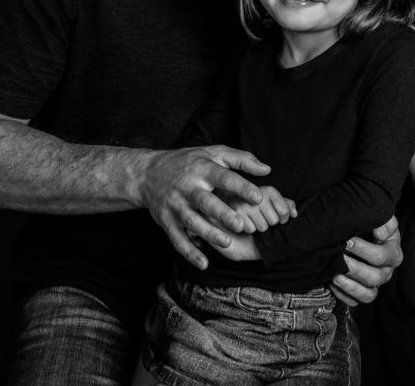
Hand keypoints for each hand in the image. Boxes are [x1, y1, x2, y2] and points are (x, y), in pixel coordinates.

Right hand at [138, 144, 269, 269]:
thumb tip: (266, 170)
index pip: (223, 177)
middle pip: (205, 201)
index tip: (258, 196)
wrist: (147, 173)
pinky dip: (189, 252)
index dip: (241, 186)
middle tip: (241, 224)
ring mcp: (175, 205)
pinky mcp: (166, 221)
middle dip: (222, 213)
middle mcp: (187, 187)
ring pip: (192, 221)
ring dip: (208, 233)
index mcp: (202, 169)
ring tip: (227, 243)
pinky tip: (204, 263)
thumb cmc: (188, 162)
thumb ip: (241, 159)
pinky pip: (177, 239)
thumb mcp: (213, 152)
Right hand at [226, 186, 296, 232]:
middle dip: (269, 224)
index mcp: (268, 191)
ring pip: (263, 226)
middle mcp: (256, 194)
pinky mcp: (233, 213)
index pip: (284, 211)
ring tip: (251, 220)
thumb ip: (286, 206)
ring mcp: (244, 203)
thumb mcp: (272, 205)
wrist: (228, 211)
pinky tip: (243, 224)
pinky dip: (248, 230)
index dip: (283, 219)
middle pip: (274, 220)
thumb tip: (295, 213)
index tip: (278, 217)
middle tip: (260, 219)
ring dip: (258, 228)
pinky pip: (250, 229)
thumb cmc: (254, 208)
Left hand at [331, 216, 403, 305]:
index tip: (348, 241)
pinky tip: (332, 284)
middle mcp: (386, 272)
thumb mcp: (381, 217)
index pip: (381, 257)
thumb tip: (381, 234)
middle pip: (374, 278)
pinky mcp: (362, 292)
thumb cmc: (372, 225)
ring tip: (334, 276)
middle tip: (339, 257)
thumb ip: (384, 221)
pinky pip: (355, 302)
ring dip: (350, 287)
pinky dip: (343, 295)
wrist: (362, 234)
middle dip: (354, 268)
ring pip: (368, 295)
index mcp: (393, 254)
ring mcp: (374, 284)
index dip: (364, 250)